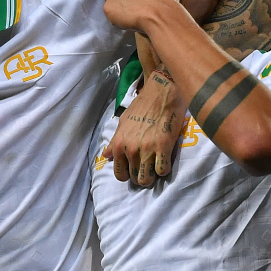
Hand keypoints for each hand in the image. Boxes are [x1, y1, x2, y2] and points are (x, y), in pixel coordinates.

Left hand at [104, 69, 185, 185]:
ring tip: (156, 166)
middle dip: (141, 176)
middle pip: (134, 179)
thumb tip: (105, 155)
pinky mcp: (163, 146)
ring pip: (147, 178)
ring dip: (152, 175)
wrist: (161, 91)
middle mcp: (130, 149)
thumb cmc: (142, 105)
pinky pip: (162, 170)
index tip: (135, 169)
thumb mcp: (123, 122)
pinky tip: (165, 160)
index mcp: (118, 144)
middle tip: (148, 167)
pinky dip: (164, 169)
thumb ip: (115, 141)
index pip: (119, 174)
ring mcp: (146, 149)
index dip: (128, 174)